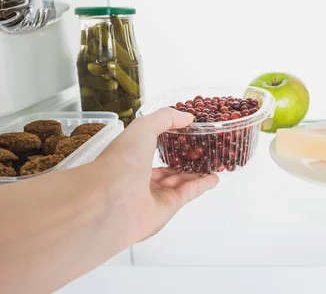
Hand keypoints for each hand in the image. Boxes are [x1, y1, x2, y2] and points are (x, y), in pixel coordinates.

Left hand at [97, 108, 218, 240]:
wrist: (112, 202)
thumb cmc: (121, 161)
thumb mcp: (142, 128)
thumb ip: (165, 118)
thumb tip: (187, 117)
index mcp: (129, 156)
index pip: (150, 146)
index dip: (167, 137)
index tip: (186, 129)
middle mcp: (139, 176)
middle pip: (165, 167)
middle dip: (183, 158)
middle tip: (202, 148)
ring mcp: (153, 194)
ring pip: (179, 180)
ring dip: (195, 172)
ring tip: (212, 161)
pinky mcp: (167, 207)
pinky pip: (188, 193)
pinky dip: (202, 185)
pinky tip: (214, 177)